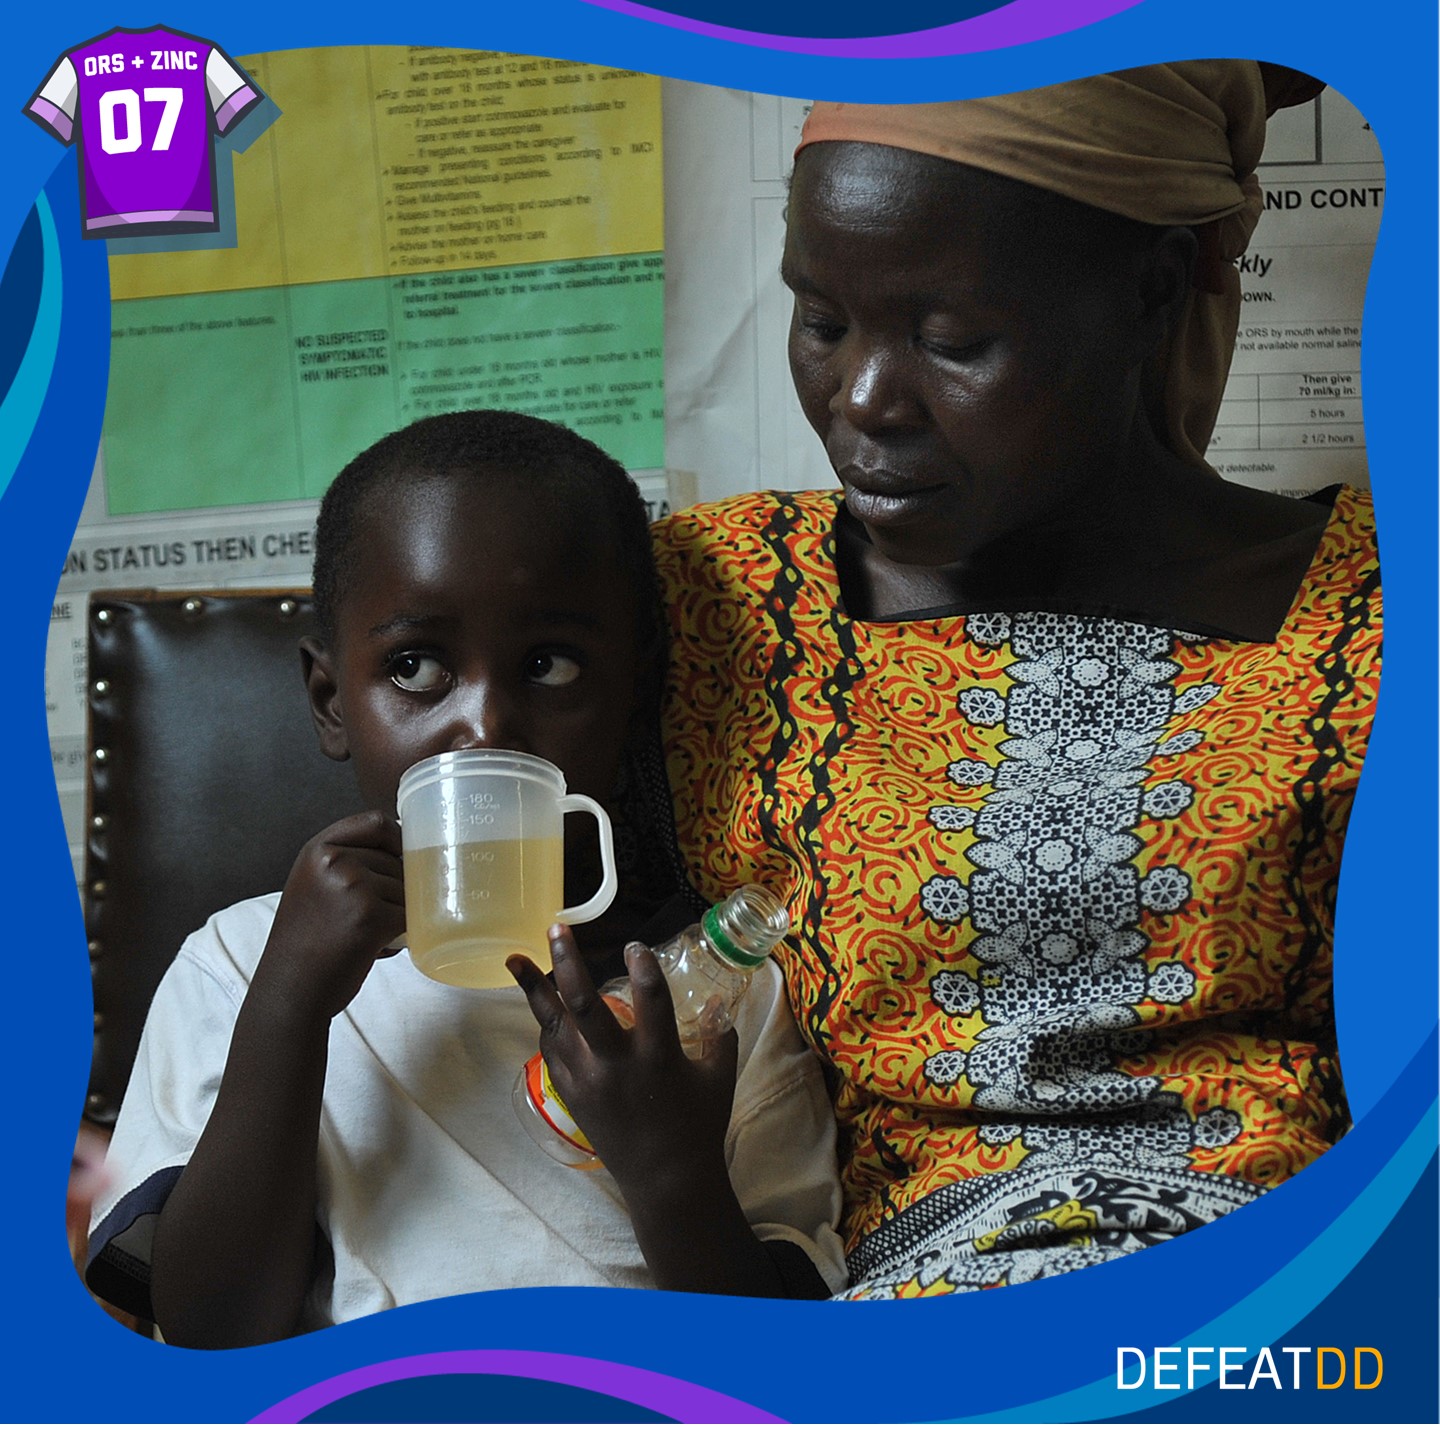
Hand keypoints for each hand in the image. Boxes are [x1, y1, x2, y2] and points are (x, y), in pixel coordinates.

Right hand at [254, 810, 404, 1021]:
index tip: (403, 857)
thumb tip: (406, 847)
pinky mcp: (372, 917)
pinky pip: (410, 917)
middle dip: (394, 890)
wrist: (290, 989)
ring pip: (406, 890)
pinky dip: (402, 935)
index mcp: (317, 849)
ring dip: (397, 914)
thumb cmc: (306, 941)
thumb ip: (346, 862)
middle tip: (365, 920)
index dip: (398, 839)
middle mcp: (334, 861)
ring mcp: (353, 887)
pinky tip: (375, 948)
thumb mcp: (313, 885)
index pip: (376, 822)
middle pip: (397, 861)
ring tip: (365, 936)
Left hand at [508, 926, 737, 1193]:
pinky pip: (551, 1051)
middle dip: (567, 963)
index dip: (641, 966)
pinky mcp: (572, 1094)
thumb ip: (720, 1036)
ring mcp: (589, 1080)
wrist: (665, 1180)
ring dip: (535, 990)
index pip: (650, 999)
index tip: (634, 944)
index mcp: (659, 1057)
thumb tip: (720, 999)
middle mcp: (618, 1065)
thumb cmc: (698, 1126)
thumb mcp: (720, 1079)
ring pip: (554, 1026)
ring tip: (515, 959)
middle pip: (585, 1004)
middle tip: (556, 929)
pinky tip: (542, 1005)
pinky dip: (547, 1024)